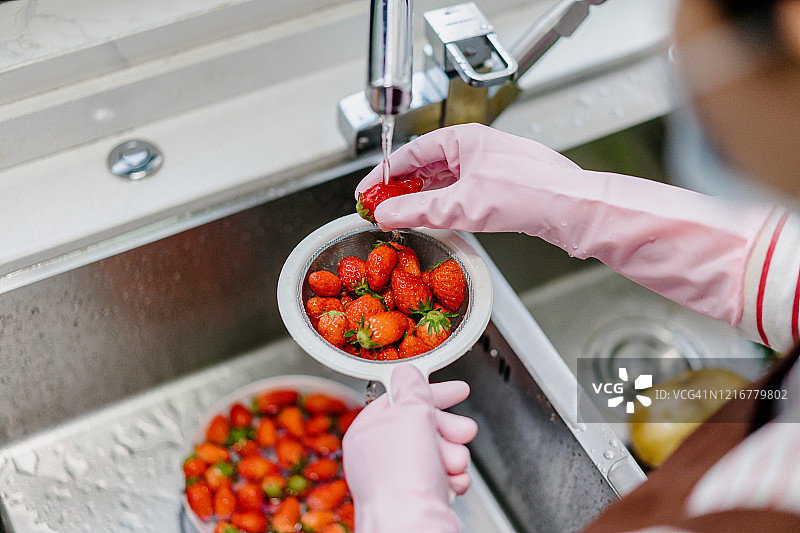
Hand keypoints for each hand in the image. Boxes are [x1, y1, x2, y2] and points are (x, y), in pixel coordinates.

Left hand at [343, 363, 477, 532]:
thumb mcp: (409, 413)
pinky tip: (452, 481)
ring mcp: (398, 478)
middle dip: (449, 429)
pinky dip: (453, 477)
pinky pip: (442, 477)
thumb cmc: (402, 474)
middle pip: (424, 426)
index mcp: (369, 430)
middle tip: (462, 432)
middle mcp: (379, 455)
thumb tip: (407, 370)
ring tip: (453, 463)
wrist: (412, 525)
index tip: (458, 390)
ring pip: (437, 452)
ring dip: (453, 454)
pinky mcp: (417, 497)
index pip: (403, 399)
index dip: (433, 392)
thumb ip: (412, 388)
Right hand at [356, 123, 775, 328]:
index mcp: (464, 139)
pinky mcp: (501, 190)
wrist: (575, 211)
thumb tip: (386, 213)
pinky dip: (444, 209)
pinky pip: (461, 196)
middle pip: (425, 168)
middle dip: (401, 190)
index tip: (366, 193)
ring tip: (403, 221)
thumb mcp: (461, 204)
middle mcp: (476, 150)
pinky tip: (436, 223)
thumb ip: (417, 209)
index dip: (383, 175)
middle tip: (380, 211)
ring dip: (422, 202)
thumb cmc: (531, 193)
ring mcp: (490, 169)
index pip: (410, 153)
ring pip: (444, 184)